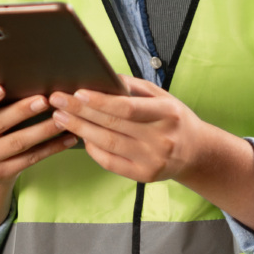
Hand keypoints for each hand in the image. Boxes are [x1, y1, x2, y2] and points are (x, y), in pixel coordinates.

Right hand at [0, 85, 77, 186]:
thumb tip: (24, 77)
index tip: (0, 89)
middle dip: (22, 111)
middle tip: (44, 100)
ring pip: (17, 142)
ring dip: (42, 130)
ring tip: (62, 118)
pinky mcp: (1, 173)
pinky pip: (30, 158)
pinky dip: (51, 148)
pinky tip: (67, 138)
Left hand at [49, 76, 253, 229]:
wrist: (196, 152)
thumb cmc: (172, 117)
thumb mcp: (161, 95)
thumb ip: (133, 87)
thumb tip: (102, 77)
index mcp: (167, 113)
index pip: (128, 108)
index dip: (101, 101)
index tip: (77, 92)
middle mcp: (161, 138)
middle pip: (113, 125)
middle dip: (80, 112)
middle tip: (57, 100)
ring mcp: (153, 160)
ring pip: (107, 144)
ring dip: (79, 129)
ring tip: (60, 116)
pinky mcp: (144, 176)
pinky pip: (110, 162)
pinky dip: (92, 149)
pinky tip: (80, 136)